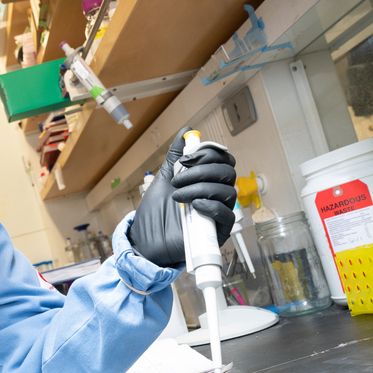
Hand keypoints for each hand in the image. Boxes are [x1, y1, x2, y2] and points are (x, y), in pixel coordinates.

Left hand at [127, 126, 236, 266]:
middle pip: (227, 173)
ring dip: (200, 188)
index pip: (222, 160)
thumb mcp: (163, 179)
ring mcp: (218, 213)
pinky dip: (211, 206)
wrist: (145, 239)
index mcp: (207, 181)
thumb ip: (175, 157)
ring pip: (227, 191)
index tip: (186, 158)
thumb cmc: (154, 213)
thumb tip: (185, 132)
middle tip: (178, 179)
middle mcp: (216, 195)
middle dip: (202, 170)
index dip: (208, 154)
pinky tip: (194, 205)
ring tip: (177, 195)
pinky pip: (227, 215)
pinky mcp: (218, 232)